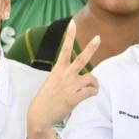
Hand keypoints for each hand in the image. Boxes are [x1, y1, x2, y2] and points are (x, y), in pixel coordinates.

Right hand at [26, 21, 100, 138]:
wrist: (40, 115)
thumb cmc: (48, 98)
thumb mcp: (54, 82)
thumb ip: (68, 76)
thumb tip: (87, 78)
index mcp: (58, 70)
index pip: (64, 50)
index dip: (69, 36)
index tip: (72, 23)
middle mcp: (64, 76)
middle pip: (81, 59)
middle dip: (91, 48)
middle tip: (98, 37)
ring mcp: (70, 87)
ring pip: (91, 78)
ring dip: (93, 83)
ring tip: (89, 88)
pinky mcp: (74, 98)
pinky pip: (91, 91)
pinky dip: (93, 92)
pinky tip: (89, 95)